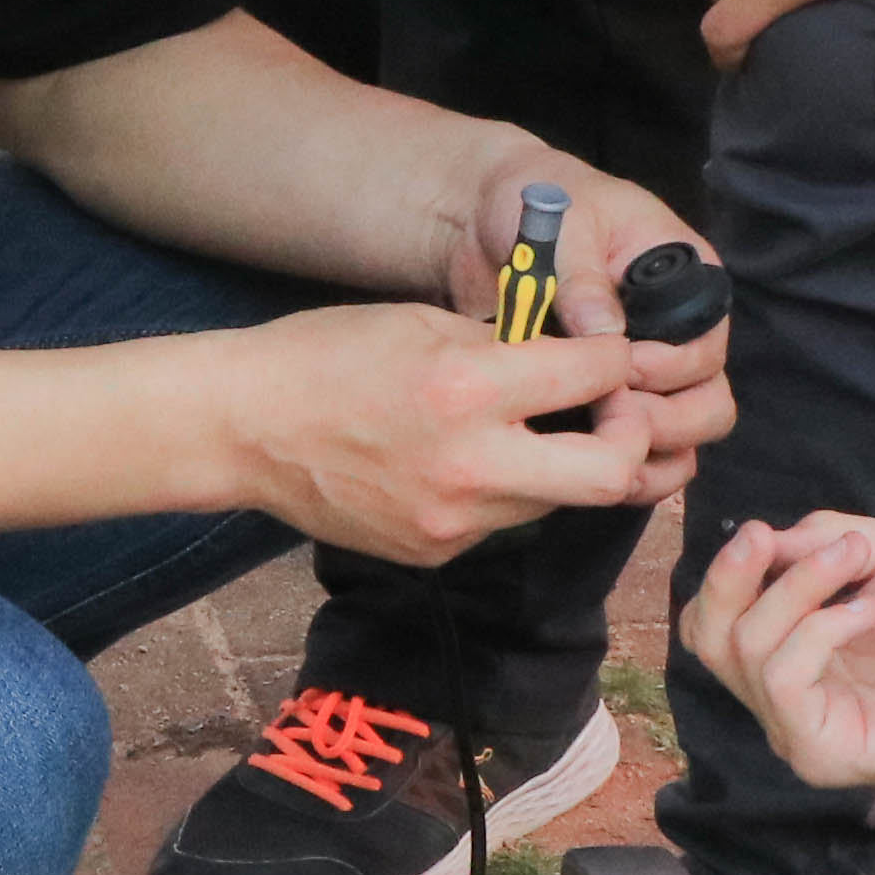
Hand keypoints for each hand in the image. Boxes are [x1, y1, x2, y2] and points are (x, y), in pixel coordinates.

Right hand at [224, 304, 679, 565]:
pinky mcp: (435, 553)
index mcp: (466, 388)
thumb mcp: (422, 321)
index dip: (616, 360)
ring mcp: (452, 522)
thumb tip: (573, 355)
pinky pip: (502, 521)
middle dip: (631, 439)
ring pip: (558, 501)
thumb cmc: (324, 357)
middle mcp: (470, 465)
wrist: (242, 429)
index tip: (609, 357)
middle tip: (616, 415)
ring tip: (530, 432)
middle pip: (611, 475)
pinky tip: (463, 463)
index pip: (595, 376)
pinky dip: (503, 490)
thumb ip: (505, 343)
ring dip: (563, 465)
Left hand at [455, 160, 734, 449]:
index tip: (619, 369)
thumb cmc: (540, 203)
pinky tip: (585, 476)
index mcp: (688, 280)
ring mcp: (649, 378)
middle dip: (667, 422)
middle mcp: (680, 335)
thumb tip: (606, 331)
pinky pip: (640, 457)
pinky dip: (624, 474)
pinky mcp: (610, 406)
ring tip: (596, 450)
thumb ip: (584, 275)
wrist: (484, 224)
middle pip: (709, 404)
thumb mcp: (564, 223)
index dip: (668, 366)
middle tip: (610, 418)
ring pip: (682, 440)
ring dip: (648, 456)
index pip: (706, 344)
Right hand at [680, 514, 874, 792]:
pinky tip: (869, 612)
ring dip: (795, 590)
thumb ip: (817, 537)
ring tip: (856, 566)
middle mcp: (783, 694)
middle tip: (765, 538)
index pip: (716, 619)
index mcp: (790, 651)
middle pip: (708, 637)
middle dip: (730, 578)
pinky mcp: (820, 753)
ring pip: (746, 650)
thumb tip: (761, 543)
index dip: (726, 573)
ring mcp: (796, 728)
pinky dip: (818, 631)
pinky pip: (782, 682)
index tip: (764, 532)